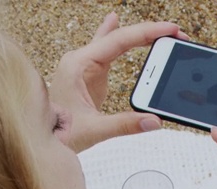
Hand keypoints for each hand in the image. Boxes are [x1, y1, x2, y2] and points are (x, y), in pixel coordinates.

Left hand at [49, 14, 186, 152]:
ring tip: (160, 29)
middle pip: (119, 37)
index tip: (170, 29)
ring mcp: (84, 66)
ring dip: (138, 37)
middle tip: (175, 33)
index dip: (147, 33)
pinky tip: (114, 20)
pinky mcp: (88, 76)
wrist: (41, 140)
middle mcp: (80, 60)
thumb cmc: (57, 134)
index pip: (118, 41)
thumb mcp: (93, 130)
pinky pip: (106, 51)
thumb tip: (154, 120)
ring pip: (114, 42)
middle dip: (148, 34)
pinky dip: (115, 39)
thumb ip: (124, 124)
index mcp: (78, 64)